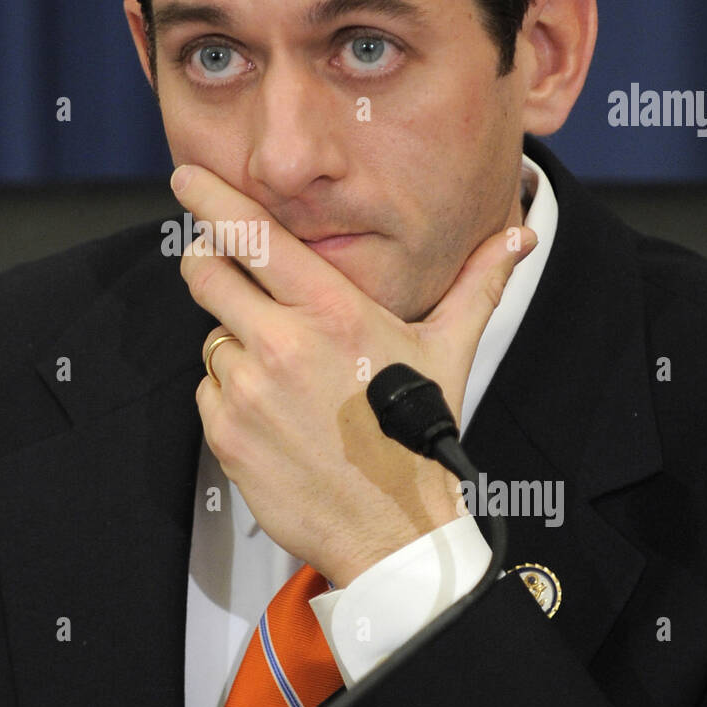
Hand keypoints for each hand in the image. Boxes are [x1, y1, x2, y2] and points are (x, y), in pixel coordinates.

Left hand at [171, 164, 536, 587]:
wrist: (392, 530)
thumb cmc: (416, 437)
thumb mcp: (448, 351)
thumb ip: (478, 283)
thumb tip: (519, 235)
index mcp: (332, 310)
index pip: (254, 235)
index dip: (211, 199)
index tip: (187, 176)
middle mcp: (282, 342)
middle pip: (206, 272)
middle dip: (208, 263)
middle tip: (225, 270)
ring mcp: (249, 390)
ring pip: (212, 337)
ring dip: (235, 345)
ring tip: (286, 379)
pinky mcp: (226, 433)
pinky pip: (209, 390)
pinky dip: (232, 395)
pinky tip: (274, 416)